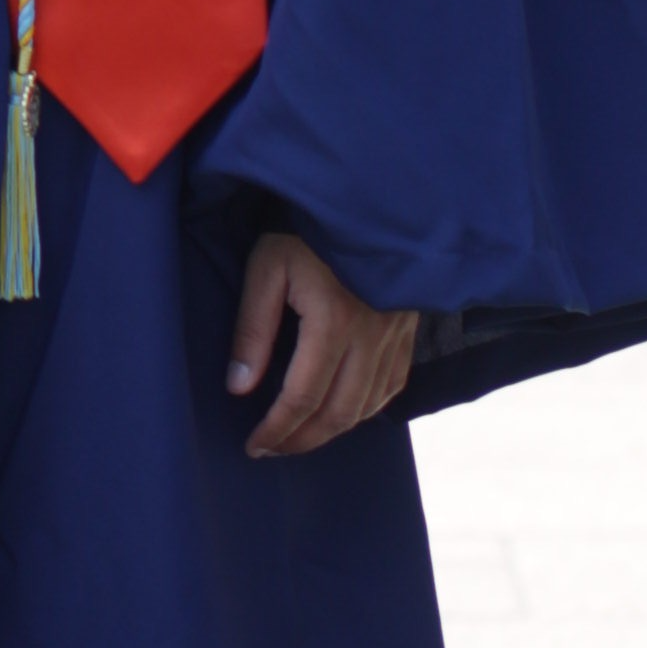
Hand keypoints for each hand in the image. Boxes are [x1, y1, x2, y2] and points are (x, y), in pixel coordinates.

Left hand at [227, 229, 419, 458]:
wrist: (362, 198)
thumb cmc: (304, 229)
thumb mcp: (267, 268)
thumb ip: (253, 329)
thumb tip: (239, 387)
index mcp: (333, 319)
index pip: (303, 396)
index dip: (277, 429)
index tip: (254, 445)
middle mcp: (371, 334)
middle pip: (340, 412)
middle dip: (303, 440)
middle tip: (272, 449)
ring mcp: (395, 334)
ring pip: (368, 405)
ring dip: (332, 430)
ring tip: (299, 436)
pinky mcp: (407, 329)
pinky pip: (392, 385)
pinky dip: (366, 409)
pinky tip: (342, 412)